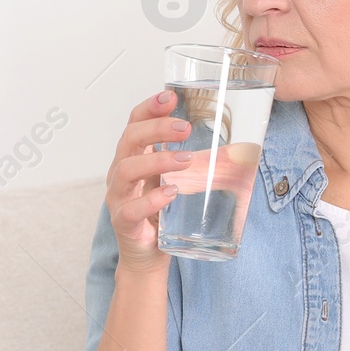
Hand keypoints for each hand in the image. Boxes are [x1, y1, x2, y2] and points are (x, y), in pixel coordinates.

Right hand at [105, 89, 193, 272]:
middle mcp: (121, 174)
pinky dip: (152, 199)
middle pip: (129, 140)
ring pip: (126, 170)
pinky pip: (131, 209)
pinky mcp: (124, 223)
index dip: (149, 108)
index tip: (169, 96)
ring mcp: (119, 198)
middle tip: (184, 128)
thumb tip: (230, 142)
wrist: (147, 254)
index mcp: (133, 158)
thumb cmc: (160, 213)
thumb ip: (189, 160)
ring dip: (156, 160)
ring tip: (184, 159)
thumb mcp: (174, 180)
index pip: (134, 124)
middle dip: (156, 128)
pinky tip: (171, 193)